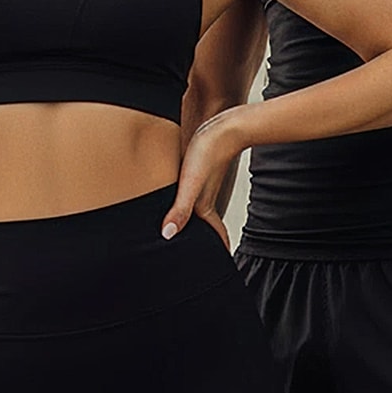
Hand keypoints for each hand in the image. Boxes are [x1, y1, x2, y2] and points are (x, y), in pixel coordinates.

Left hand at [159, 110, 243, 250]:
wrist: (224, 127)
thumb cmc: (207, 154)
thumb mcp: (190, 184)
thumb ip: (180, 210)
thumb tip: (167, 235)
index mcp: (203, 206)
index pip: (214, 236)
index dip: (218, 250)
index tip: (218, 265)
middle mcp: (204, 198)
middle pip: (206, 225)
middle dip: (205, 241)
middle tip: (200, 255)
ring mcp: (202, 185)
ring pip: (198, 210)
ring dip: (195, 222)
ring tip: (185, 231)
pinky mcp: (198, 171)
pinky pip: (191, 193)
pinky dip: (187, 202)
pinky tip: (176, 197)